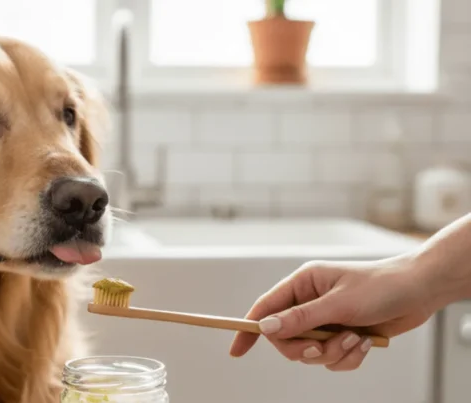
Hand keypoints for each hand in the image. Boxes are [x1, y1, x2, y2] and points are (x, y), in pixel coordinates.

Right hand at [229, 255, 436, 370]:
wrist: (420, 291)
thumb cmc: (381, 286)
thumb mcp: (338, 303)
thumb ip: (300, 318)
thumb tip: (265, 328)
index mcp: (302, 284)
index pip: (265, 308)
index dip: (248, 328)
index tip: (236, 351)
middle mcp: (310, 302)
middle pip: (285, 338)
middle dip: (307, 349)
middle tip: (325, 348)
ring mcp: (326, 320)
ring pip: (311, 353)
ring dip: (334, 353)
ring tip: (356, 339)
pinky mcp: (342, 335)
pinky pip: (331, 360)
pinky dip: (348, 357)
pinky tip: (366, 343)